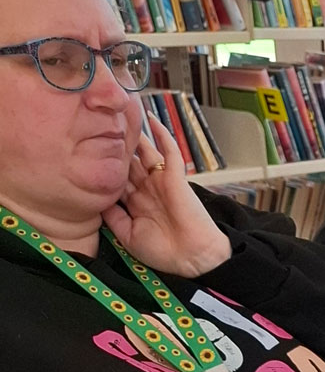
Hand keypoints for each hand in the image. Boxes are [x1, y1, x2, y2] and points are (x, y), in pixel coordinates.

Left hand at [102, 115, 232, 278]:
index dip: (104, 164)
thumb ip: (113, 217)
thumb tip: (97, 198)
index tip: (86, 149)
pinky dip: (161, 134)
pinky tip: (150, 118)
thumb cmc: (162, 252)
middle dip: (116, 146)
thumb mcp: (128, 236)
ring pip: (146, 152)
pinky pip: (169, 150)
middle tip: (100, 124)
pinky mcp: (175, 176)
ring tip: (122, 115)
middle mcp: (147, 188)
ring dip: (135, 135)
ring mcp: (161, 180)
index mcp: (136, 202)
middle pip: (128, 161)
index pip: (116, 178)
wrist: (191, 257)